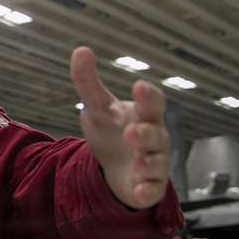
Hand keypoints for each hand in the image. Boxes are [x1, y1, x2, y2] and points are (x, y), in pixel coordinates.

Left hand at [71, 46, 170, 208]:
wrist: (113, 167)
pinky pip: (152, 188)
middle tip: (132, 131)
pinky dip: (148, 189)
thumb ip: (88, 82)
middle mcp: (153, 138)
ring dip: (149, 162)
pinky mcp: (148, 186)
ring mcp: (153, 163)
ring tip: (138, 161)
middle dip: (146, 133)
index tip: (139, 87)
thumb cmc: (111, 131)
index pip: (151, 103)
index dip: (147, 96)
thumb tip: (80, 50)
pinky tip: (140, 189)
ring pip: (157, 162)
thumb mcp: (96, 107)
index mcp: (143, 115)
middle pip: (156, 133)